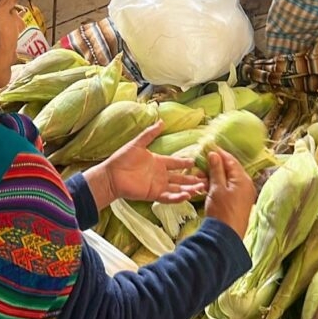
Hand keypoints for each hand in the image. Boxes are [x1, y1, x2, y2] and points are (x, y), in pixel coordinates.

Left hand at [88, 121, 206, 208]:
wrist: (111, 175)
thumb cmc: (123, 158)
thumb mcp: (138, 143)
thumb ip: (150, 133)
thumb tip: (161, 121)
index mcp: (159, 162)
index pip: (176, 163)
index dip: (186, 163)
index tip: (198, 162)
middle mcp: (161, 175)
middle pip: (181, 177)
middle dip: (193, 178)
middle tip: (206, 179)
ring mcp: (158, 185)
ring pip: (178, 188)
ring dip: (189, 188)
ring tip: (201, 188)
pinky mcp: (154, 194)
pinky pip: (168, 196)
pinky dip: (178, 197)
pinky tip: (187, 195)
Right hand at [203, 148, 255, 238]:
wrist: (226, 237)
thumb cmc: (221, 211)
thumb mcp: (217, 188)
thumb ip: (216, 170)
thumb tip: (214, 154)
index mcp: (243, 179)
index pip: (231, 160)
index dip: (219, 153)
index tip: (207, 147)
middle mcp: (247, 185)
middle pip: (230, 170)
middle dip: (215, 166)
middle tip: (201, 165)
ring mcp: (244, 195)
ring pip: (228, 180)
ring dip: (215, 177)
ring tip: (201, 177)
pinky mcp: (239, 203)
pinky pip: (229, 189)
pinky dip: (219, 186)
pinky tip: (207, 187)